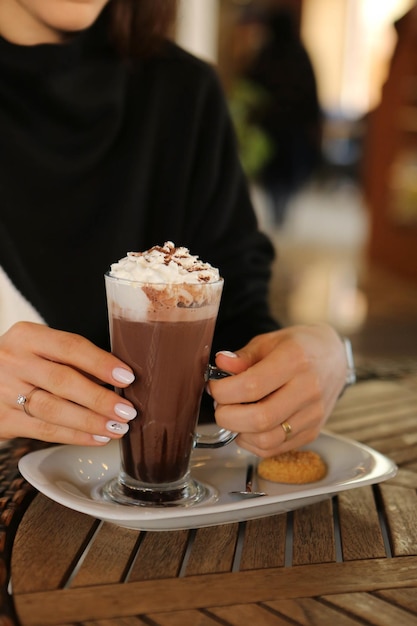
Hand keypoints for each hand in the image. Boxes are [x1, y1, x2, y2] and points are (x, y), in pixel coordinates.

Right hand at [0, 322, 136, 444]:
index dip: (101, 363)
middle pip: (63, 381)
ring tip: (116, 428)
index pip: (70, 347)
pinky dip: (74, 436)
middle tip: (127, 411)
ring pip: (54, 409)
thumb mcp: (40, 349)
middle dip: (100, 398)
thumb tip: (118, 380)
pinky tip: (95, 437)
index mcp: (28, 336)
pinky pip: (43, 430)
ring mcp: (4, 391)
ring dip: (90, 421)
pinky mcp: (2, 419)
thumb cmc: (23, 363)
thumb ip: (72, 360)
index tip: (126, 376)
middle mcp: (14, 361)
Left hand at [209, 324, 347, 456]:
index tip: (214, 387)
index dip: (223, 391)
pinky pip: (276, 448)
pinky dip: (253, 443)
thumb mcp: (268, 341)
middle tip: (220, 406)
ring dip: (239, 433)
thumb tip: (220, 364)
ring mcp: (313, 414)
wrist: (333, 357)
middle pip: (259, 418)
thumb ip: (243, 356)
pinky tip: (247, 428)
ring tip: (234, 416)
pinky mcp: (313, 431)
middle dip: (227, 416)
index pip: (251, 386)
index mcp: (295, 360)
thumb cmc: (298, 346)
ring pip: (267, 440)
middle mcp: (308, 389)